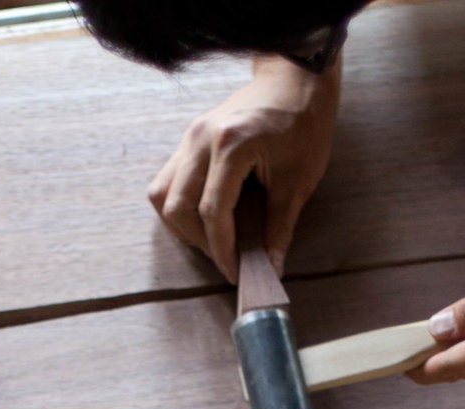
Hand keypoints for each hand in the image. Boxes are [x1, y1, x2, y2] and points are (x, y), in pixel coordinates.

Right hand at [148, 56, 339, 281]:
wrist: (295, 79)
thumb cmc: (303, 124)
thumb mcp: (299, 179)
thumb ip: (279, 226)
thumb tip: (270, 267)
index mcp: (230, 145)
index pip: (212, 212)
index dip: (221, 250)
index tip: (234, 273)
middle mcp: (200, 139)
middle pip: (177, 206)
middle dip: (199, 241)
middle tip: (225, 257)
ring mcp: (190, 136)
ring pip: (162, 194)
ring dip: (181, 224)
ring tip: (211, 239)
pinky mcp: (188, 138)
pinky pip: (167, 180)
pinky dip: (179, 204)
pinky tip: (203, 216)